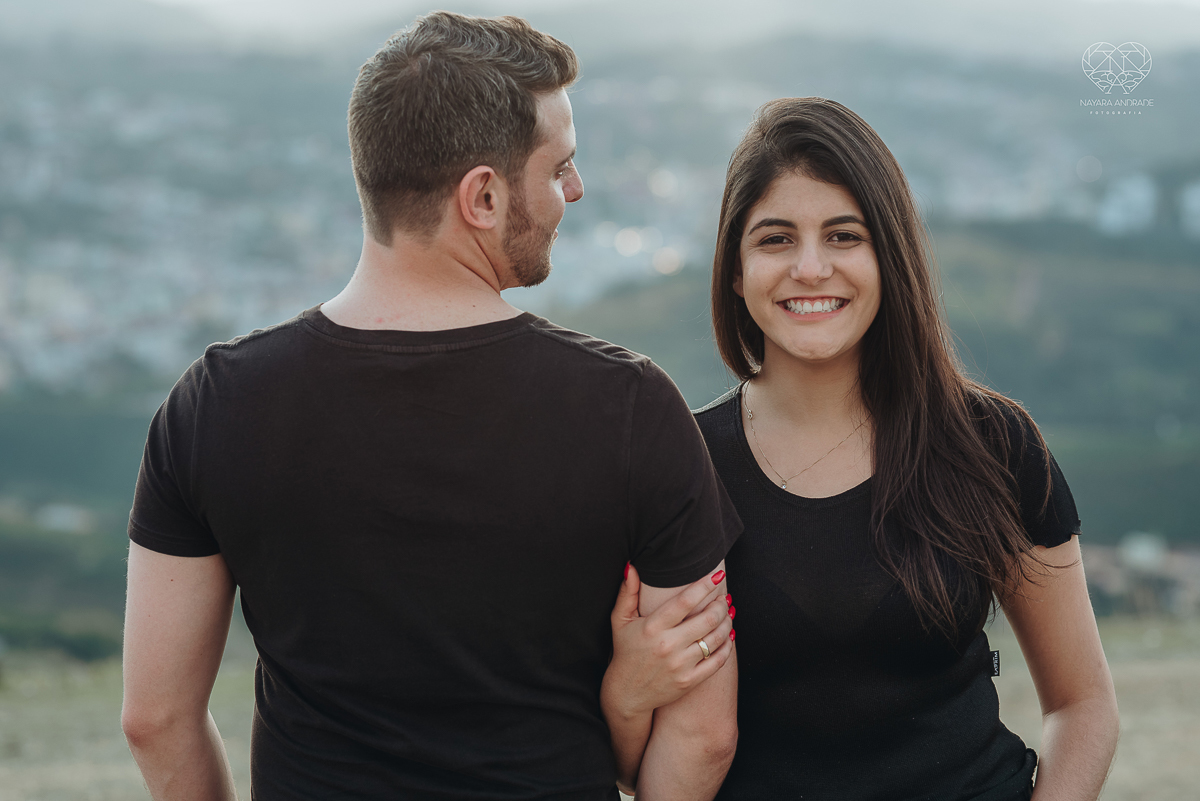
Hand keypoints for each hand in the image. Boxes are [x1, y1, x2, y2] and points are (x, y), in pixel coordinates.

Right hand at [601, 564, 735, 722]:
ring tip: (728, 613)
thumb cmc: (625, 651)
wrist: (627, 693)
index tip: (717, 575)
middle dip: (720, 605)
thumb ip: (627, 593)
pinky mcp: (689, 681)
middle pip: (706, 619)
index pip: (684, 601)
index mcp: (652, 627)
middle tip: (724, 598)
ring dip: (727, 623)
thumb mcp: (620, 621)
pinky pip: (717, 662)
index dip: (704, 586)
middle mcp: (668, 646)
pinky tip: (728, 636)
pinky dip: (727, 646)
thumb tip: (631, 567)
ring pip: (715, 639)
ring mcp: (680, 665)